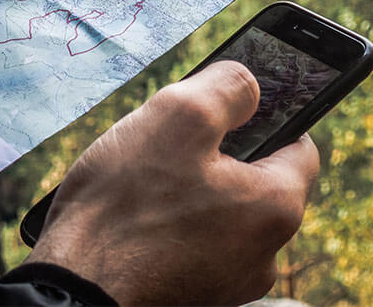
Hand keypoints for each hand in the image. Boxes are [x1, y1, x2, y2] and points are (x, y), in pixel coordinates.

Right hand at [27, 61, 320, 305]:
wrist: (72, 291)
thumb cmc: (125, 207)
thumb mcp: (179, 116)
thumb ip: (228, 88)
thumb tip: (251, 86)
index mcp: (277, 209)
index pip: (300, 145)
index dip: (267, 114)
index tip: (228, 105)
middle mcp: (263, 255)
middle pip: (254, 179)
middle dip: (215, 152)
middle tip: (169, 141)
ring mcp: (226, 282)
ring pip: (219, 211)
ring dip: (188, 187)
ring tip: (141, 180)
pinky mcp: (192, 295)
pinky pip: (192, 242)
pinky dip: (169, 223)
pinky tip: (132, 214)